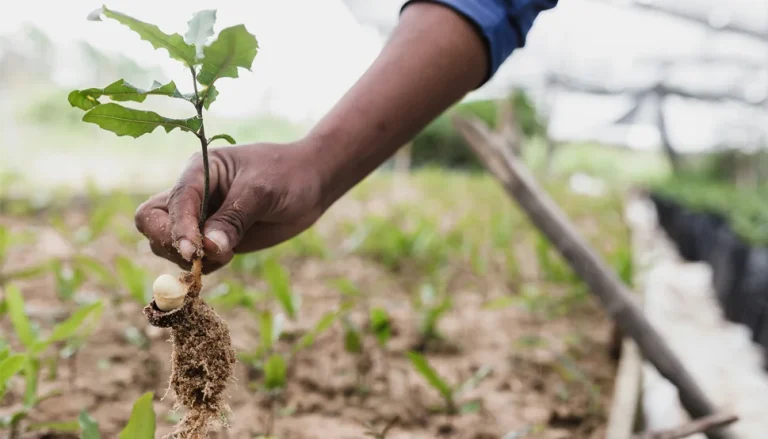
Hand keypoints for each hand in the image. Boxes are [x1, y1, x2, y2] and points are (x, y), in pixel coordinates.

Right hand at [135, 141, 325, 272]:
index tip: (194, 252)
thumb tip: (209, 248)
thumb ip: (234, 218)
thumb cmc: (287, 175)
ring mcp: (200, 218)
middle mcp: (192, 194)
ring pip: (167, 244)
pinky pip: (192, 259)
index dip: (178, 229)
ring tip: (227, 254)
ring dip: (188, 259)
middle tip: (199, 257)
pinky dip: (203, 266)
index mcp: (198, 171)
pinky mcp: (212, 238)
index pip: (173, 202)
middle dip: (169, 242)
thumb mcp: (262, 191)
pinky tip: (229, 257)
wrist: (311, 183)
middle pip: (152, 222)